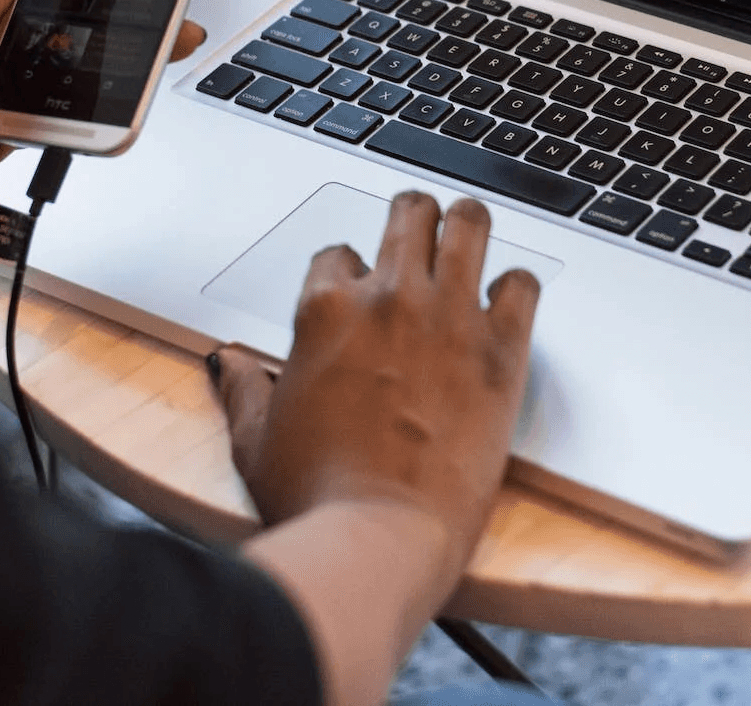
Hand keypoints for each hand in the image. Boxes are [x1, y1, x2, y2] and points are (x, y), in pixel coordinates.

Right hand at [213, 192, 539, 589]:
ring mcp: (448, 317)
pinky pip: (523, 283)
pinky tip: (508, 305)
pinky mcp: (501, 350)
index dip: (349, 272)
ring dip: (468, 225)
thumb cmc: (316, 496)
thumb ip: (242, 389)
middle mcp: (388, 298)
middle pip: (409, 213)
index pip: (339, 254)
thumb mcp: (255, 441)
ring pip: (469, 223)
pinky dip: (517, 288)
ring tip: (470, 236)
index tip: (359, 293)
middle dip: (413, 218)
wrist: (379, 536)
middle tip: (421, 234)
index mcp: (324, 310)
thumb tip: (227, 363)